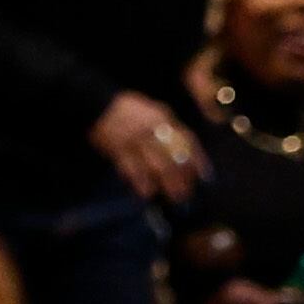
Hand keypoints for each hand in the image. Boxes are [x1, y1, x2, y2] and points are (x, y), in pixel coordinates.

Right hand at [93, 89, 207, 203]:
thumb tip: (184, 153)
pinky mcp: (118, 150)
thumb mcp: (153, 112)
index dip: (197, 159)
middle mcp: (153, 129)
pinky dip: (140, 182)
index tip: (204, 176)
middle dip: (183, 177)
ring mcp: (136, 140)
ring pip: (156, 165)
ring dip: (166, 183)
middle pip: (173, 156)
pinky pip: (132, 169)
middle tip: (187, 194)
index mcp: (163, 118)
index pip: (186, 140)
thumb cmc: (129, 111)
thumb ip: (168, 128)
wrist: (99, 105)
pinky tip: (146, 194)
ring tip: (173, 198)